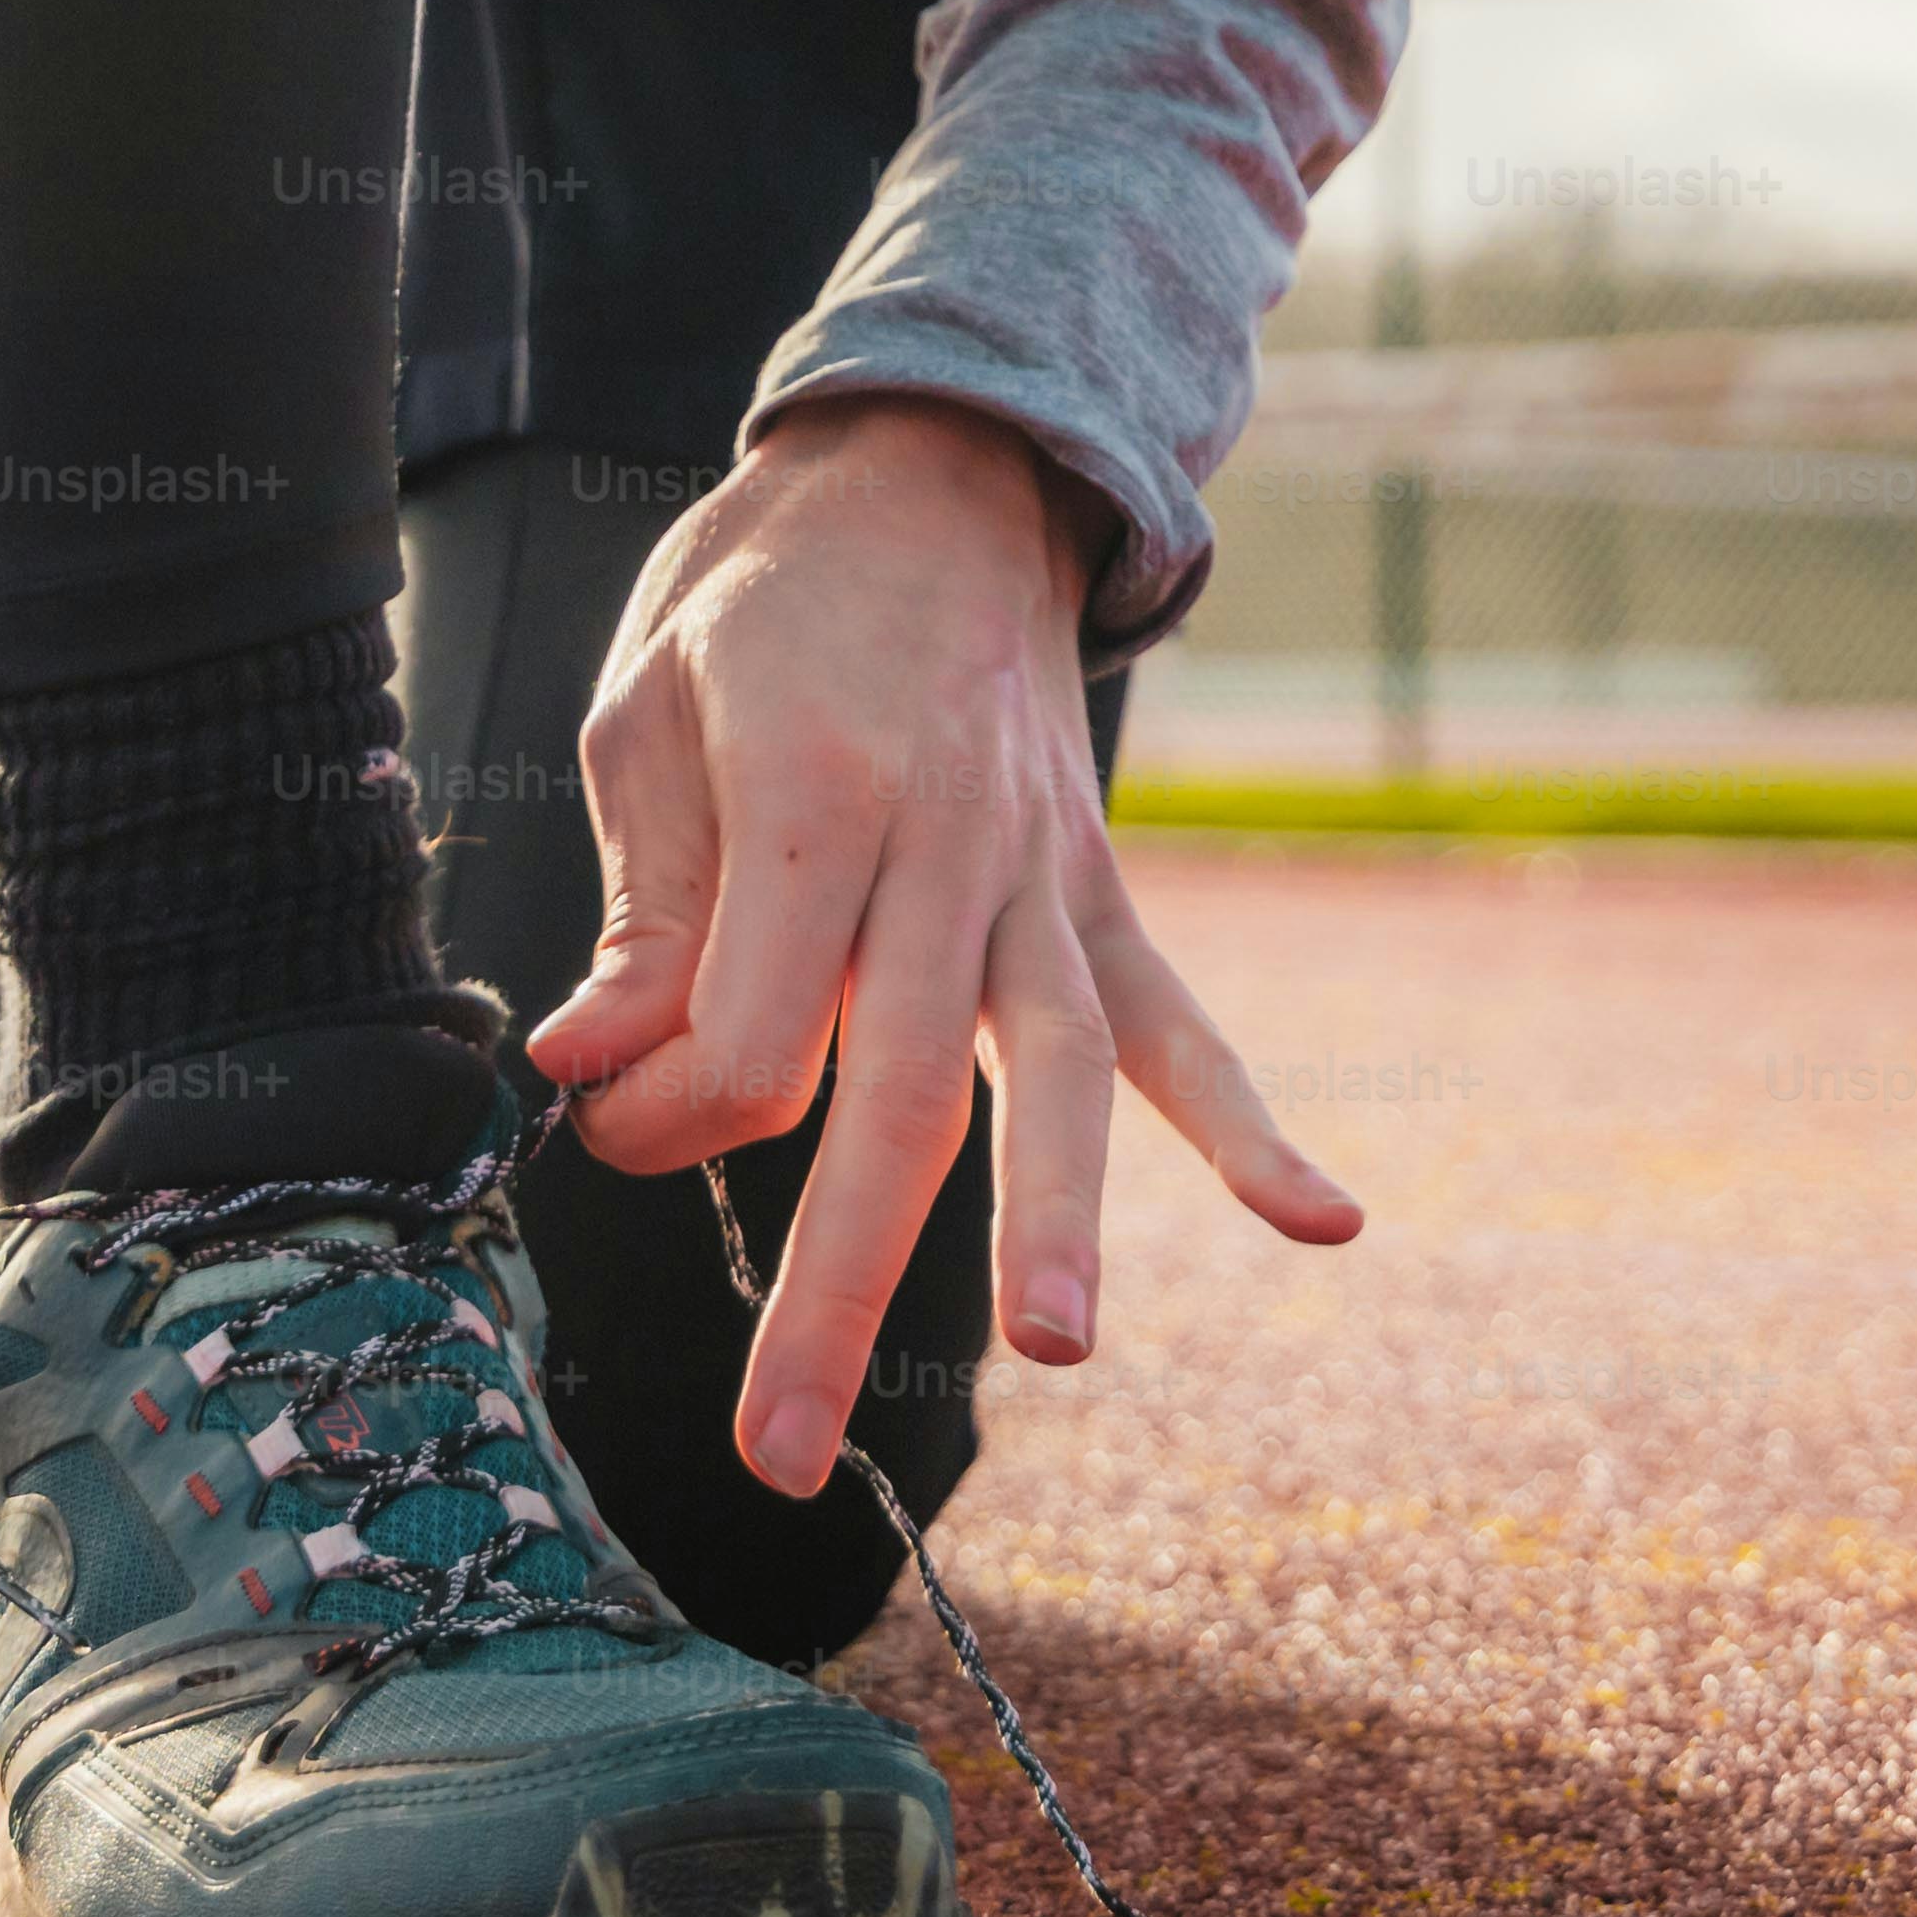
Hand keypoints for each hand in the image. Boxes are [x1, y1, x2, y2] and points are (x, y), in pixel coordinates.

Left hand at [525, 397, 1357, 1493]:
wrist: (934, 465)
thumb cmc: (765, 596)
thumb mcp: (652, 711)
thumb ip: (648, 909)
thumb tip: (592, 1070)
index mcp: (817, 797)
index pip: (746, 1038)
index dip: (656, 1115)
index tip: (600, 1111)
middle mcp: (948, 848)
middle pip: (896, 1100)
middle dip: (835, 1286)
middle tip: (781, 1452)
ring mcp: (1044, 874)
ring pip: (1057, 1077)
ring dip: (1061, 1221)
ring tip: (1062, 1351)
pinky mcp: (1100, 890)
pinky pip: (1180, 1021)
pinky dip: (1251, 1125)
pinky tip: (1323, 1223)